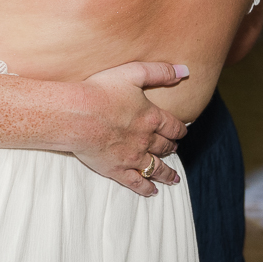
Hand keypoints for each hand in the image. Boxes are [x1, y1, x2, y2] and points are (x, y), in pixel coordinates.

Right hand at [71, 61, 189, 196]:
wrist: (77, 115)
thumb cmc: (101, 91)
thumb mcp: (133, 73)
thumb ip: (160, 72)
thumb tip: (185, 71)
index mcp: (151, 117)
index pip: (172, 126)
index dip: (179, 129)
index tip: (181, 132)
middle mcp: (146, 140)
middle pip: (164, 147)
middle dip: (171, 148)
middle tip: (174, 150)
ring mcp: (132, 157)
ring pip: (156, 168)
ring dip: (167, 173)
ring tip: (174, 178)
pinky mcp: (117, 169)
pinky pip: (137, 182)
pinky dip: (146, 188)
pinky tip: (152, 191)